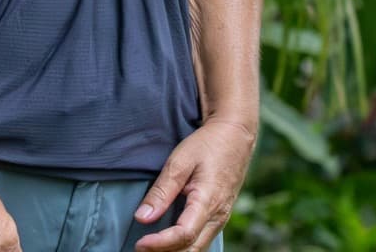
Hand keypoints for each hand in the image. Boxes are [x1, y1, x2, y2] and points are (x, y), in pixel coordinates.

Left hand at [134, 115, 255, 250]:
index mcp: (209, 200)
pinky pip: (202, 241)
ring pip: (197, 249)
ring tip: (150, 245)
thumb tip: (142, 218)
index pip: (184, 235)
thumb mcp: (180, 161)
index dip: (160, 244)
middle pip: (191, 249)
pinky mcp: (219, 217)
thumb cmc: (208, 144)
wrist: (235, 135)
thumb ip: (162, 191)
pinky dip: (183, 246)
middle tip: (140, 247)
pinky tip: (167, 241)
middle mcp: (218, 215)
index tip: (140, 243)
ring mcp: (221, 218)